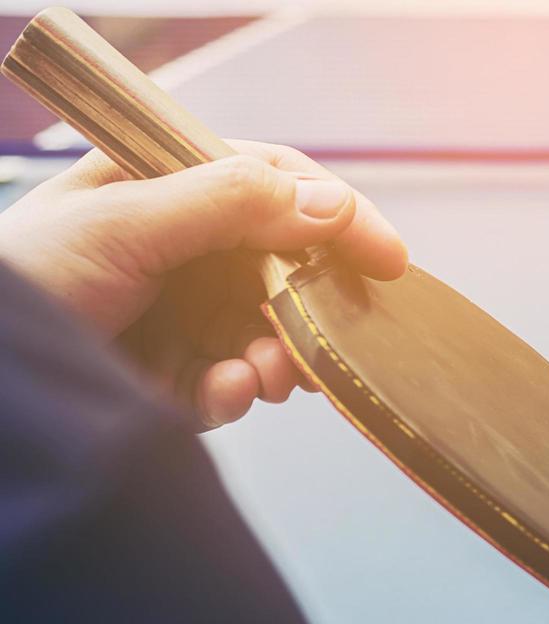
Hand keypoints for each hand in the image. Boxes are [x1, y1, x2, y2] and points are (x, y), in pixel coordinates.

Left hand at [0, 141, 406, 426]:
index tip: (387, 259)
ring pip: (271, 329)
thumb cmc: (22, 283)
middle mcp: (179, 245)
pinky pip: (237, 382)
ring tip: (267, 373)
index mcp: (163, 186)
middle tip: (329, 334)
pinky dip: (241, 390)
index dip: (336, 215)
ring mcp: (179, 312)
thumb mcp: (123, 223)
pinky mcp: (174, 375)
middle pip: (284, 264)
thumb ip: (230, 203)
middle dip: (310, 303)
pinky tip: (221, 391)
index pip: (272, 183)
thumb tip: (332, 202)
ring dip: (281, 355)